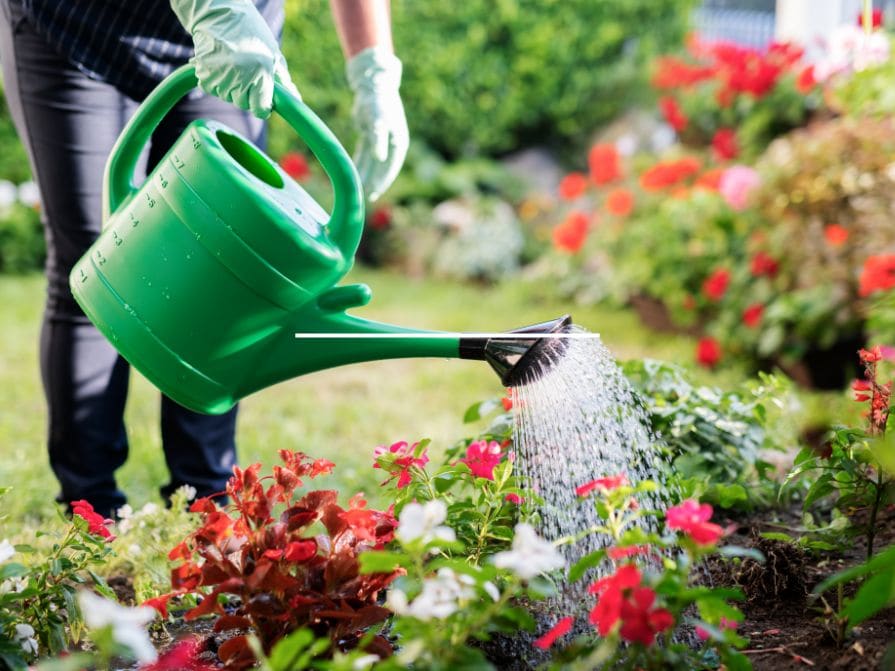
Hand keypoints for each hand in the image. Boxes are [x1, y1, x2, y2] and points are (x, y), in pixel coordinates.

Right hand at [170, 0, 299, 117]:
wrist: (219, 13)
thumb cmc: (251, 33)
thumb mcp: (272, 54)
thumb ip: (283, 80)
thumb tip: (296, 99)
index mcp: (261, 73)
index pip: (260, 109)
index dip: (262, 106)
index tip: (262, 100)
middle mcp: (241, 77)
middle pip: (243, 104)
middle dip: (246, 94)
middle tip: (246, 72)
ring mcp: (221, 76)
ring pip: (227, 97)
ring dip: (230, 86)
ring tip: (232, 64)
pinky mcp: (204, 74)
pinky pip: (212, 88)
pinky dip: (216, 80)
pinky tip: (220, 63)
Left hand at [347, 47, 408, 201]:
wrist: (374, 85)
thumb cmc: (378, 102)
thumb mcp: (378, 119)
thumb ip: (378, 139)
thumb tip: (380, 158)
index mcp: (397, 143)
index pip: (390, 167)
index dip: (382, 181)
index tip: (372, 193)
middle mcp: (391, 144)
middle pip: (382, 169)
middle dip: (373, 183)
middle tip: (364, 197)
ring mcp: (381, 141)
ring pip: (372, 163)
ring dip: (365, 176)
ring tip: (357, 190)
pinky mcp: (370, 136)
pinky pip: (365, 155)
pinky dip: (360, 165)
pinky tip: (353, 175)